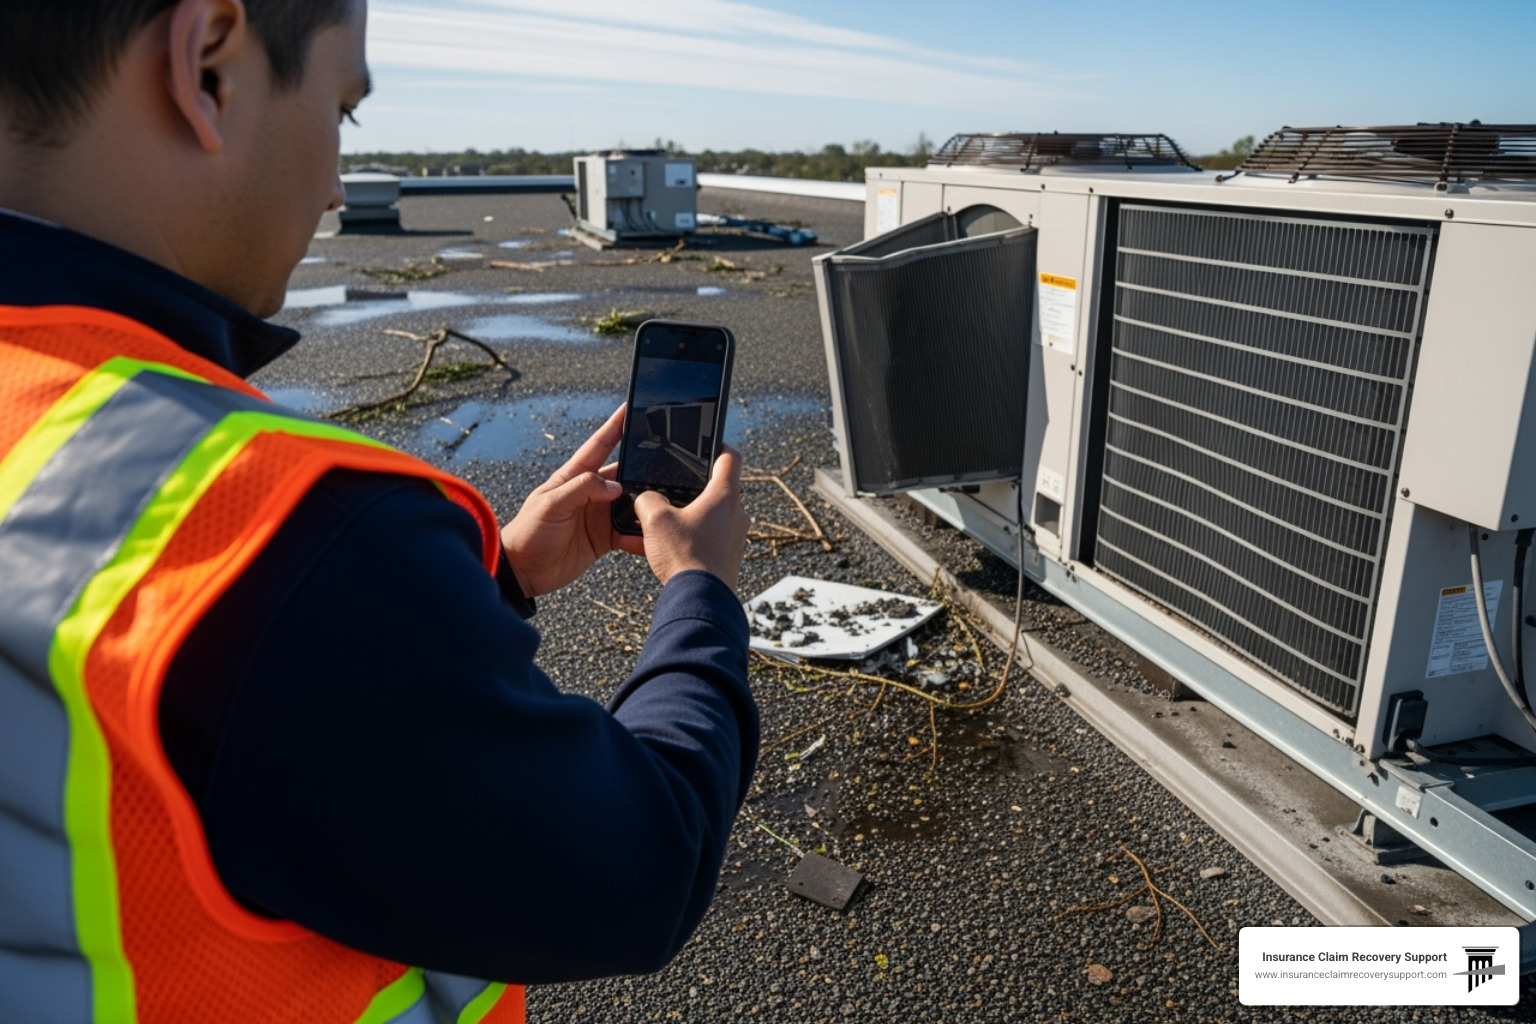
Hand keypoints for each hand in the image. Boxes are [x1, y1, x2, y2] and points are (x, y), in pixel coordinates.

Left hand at [499, 405, 644, 597]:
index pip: (599, 445)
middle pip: (624, 474)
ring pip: (631, 504)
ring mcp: (598, 515)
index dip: (615, 426)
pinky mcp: (604, 538)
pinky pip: (628, 532)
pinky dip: (639, 535)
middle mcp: (590, 493)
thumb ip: (582, 490)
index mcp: (574, 477)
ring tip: (663, 505)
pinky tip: (648, 539)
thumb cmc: (528, 533)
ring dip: (645, 505)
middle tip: (668, 463)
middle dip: (644, 468)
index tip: (631, 408)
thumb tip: (616, 487)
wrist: (523, 572)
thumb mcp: (551, 505)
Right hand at [634, 445, 748, 590]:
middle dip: (692, 490)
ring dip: (685, 517)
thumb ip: (648, 499)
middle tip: (670, 490)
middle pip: (716, 490)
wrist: (699, 601)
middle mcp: (736, 514)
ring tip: (659, 525)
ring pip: (708, 517)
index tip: (706, 445)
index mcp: (725, 496)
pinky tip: (661, 549)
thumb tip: (647, 499)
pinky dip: (686, 539)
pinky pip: (705, 540)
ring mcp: (734, 538)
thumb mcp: (655, 519)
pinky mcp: (727, 558)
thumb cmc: (683, 556)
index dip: (718, 446)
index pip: (730, 458)